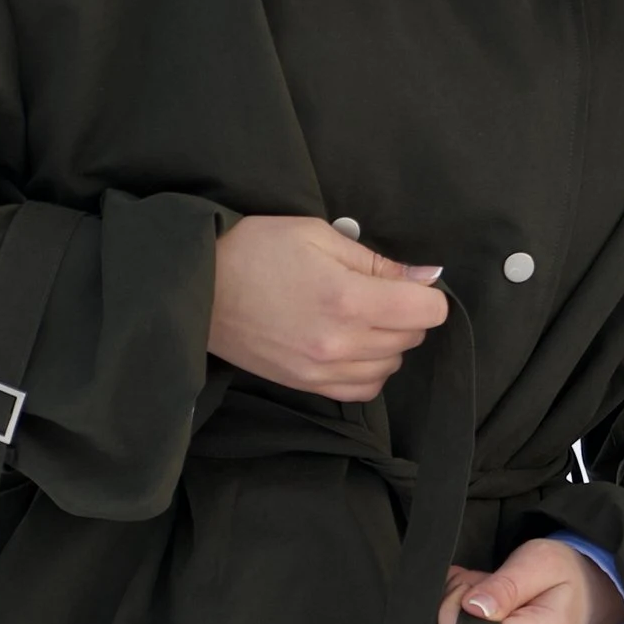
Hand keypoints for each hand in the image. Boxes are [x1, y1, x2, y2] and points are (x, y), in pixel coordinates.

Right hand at [207, 218, 446, 401]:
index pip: (426, 311)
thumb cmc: (254, 248)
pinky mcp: (305, 384)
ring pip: (391, 366)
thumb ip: (377, 260)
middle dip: (406, 313)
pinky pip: (362, 389)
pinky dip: (370, 369)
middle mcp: (341, 343)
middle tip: (377, 291)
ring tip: (360, 317)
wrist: (197, 286)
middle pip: (411, 337)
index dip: (425, 293)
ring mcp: (322, 369)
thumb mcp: (318, 233)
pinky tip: (353, 346)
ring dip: (389, 342)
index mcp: (348, 299)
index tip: (407, 281)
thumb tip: (426, 277)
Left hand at [438, 540, 623, 623]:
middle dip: (458, 607)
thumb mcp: (540, 561)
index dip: (458, 607)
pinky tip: (486, 613)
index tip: (474, 581)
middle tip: (483, 583)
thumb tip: (471, 608)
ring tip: (489, 595)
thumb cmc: (563, 574)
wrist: (585, 597)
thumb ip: (506, 585)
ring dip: (460, 617)